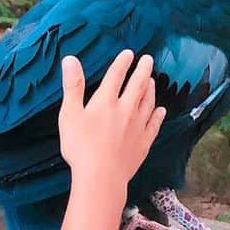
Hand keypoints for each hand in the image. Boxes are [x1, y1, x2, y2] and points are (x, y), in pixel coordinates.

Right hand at [58, 50, 164, 194]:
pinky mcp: (143, 142)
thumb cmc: (80, 146)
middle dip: (143, 71)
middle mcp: (125, 109)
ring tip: (153, 81)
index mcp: (106, 101)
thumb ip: (73, 86)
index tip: (129, 53)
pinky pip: (153, 125)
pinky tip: (160, 110)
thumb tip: (71, 59)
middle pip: (137, 86)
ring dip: (150, 90)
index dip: (122, 63)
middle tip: (149, 59)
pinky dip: (157, 115)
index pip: (115, 76)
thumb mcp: (69, 114)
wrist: (102, 176)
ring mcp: (137, 126)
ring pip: (147, 103)